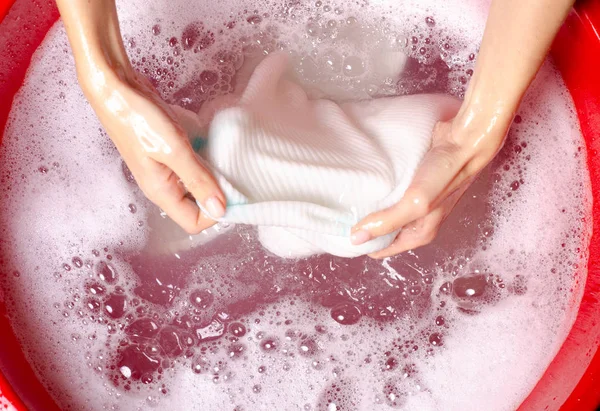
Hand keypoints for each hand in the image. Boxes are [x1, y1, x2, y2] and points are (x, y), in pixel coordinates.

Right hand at [83, 66, 225, 233]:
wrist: (116, 87)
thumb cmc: (138, 119)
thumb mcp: (173, 150)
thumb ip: (197, 179)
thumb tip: (219, 209)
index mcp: (162, 192)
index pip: (194, 222)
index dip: (214, 213)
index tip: (232, 193)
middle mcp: (164, 185)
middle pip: (197, 204)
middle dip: (217, 193)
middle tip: (234, 174)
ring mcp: (165, 168)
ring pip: (197, 182)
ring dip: (214, 174)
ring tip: (226, 158)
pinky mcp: (169, 151)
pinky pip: (193, 163)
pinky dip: (206, 157)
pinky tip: (213, 144)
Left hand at [351, 110, 509, 257]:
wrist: (464, 140)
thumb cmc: (445, 174)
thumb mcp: (415, 203)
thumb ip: (387, 221)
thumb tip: (356, 238)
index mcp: (420, 232)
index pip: (382, 248)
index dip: (362, 242)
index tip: (342, 231)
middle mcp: (418, 220)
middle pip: (383, 231)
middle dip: (364, 225)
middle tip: (342, 212)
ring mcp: (416, 201)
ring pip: (385, 210)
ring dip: (370, 206)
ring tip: (348, 198)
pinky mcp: (414, 183)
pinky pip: (390, 193)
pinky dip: (378, 191)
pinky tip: (364, 183)